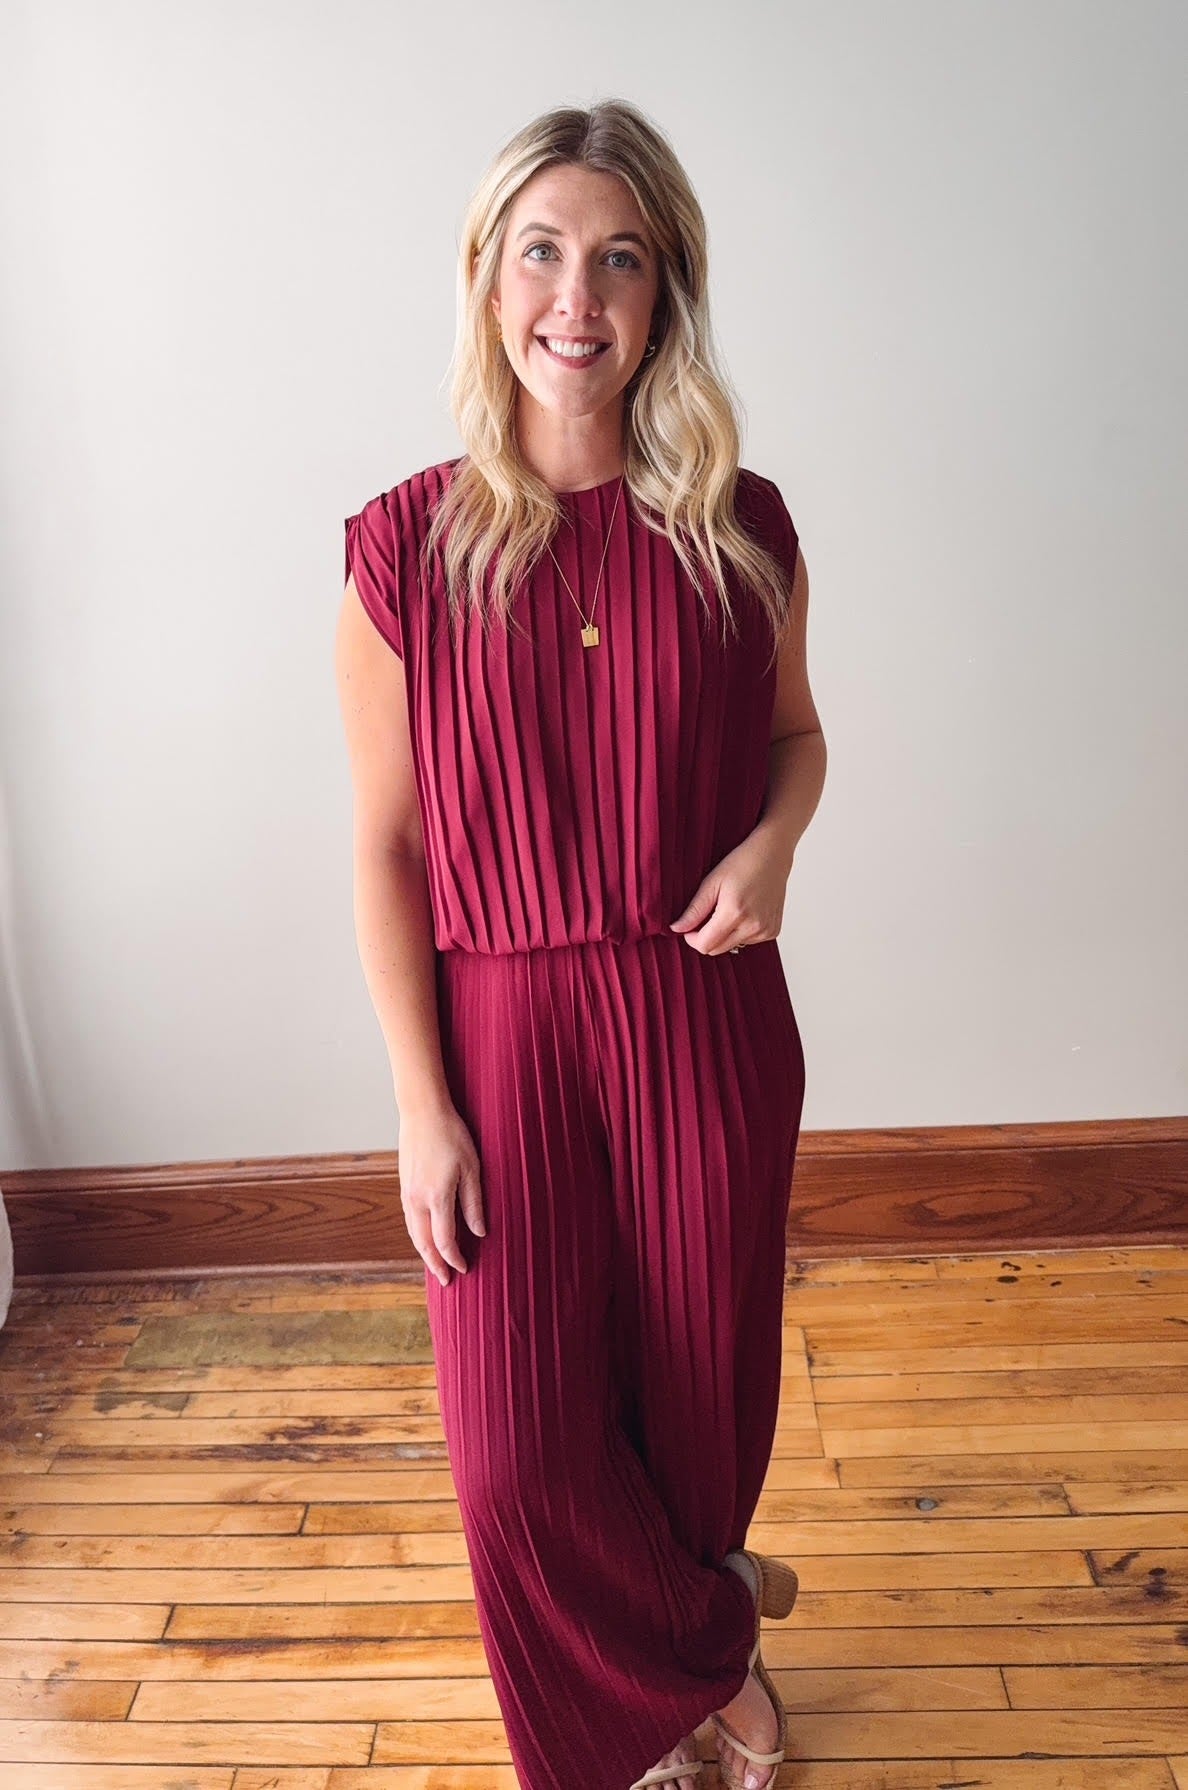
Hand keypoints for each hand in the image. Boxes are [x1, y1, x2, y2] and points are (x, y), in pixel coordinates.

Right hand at [397, 1101, 484, 1287]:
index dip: (454, 1258)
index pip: (444, 1240)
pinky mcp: (404, 1186)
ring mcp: (407, 1193)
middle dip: (435, 1264)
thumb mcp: (472, 1168)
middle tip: (446, 1281)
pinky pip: (409, 1220)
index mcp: (436, 1197)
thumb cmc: (452, 1135)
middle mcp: (417, 1200)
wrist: (422, 1112)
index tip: (465, 1269)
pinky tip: (425, 1238)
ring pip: (413, 1233)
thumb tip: (480, 1232)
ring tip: (436, 1265)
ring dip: (424, 1252)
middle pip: (423, 1243)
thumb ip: (474, 1203)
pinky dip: (417, 1236)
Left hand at [668, 831, 791, 955]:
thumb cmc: (741, 863)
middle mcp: (753, 926)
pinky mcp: (773, 931)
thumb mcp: (711, 882)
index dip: (692, 939)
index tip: (689, 927)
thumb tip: (676, 929)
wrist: (772, 855)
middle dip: (706, 937)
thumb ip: (694, 910)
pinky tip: (745, 911)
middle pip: (717, 950)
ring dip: (724, 934)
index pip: (705, 945)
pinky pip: (748, 941)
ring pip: (732, 946)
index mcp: (734, 913)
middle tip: (706, 916)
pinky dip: (740, 932)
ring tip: (729, 908)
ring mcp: (765, 930)